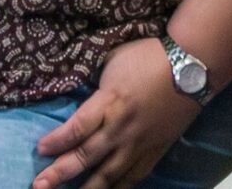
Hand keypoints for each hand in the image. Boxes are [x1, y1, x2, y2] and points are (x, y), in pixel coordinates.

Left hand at [31, 38, 200, 188]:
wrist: (192, 66)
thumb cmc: (150, 56)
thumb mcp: (114, 59)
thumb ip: (96, 81)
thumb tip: (79, 89)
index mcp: (110, 101)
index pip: (78, 127)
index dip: (56, 141)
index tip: (40, 149)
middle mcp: (122, 127)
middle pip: (86, 156)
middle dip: (59, 173)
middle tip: (39, 185)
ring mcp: (139, 143)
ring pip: (109, 174)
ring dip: (86, 188)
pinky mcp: (156, 151)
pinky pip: (133, 176)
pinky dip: (118, 187)